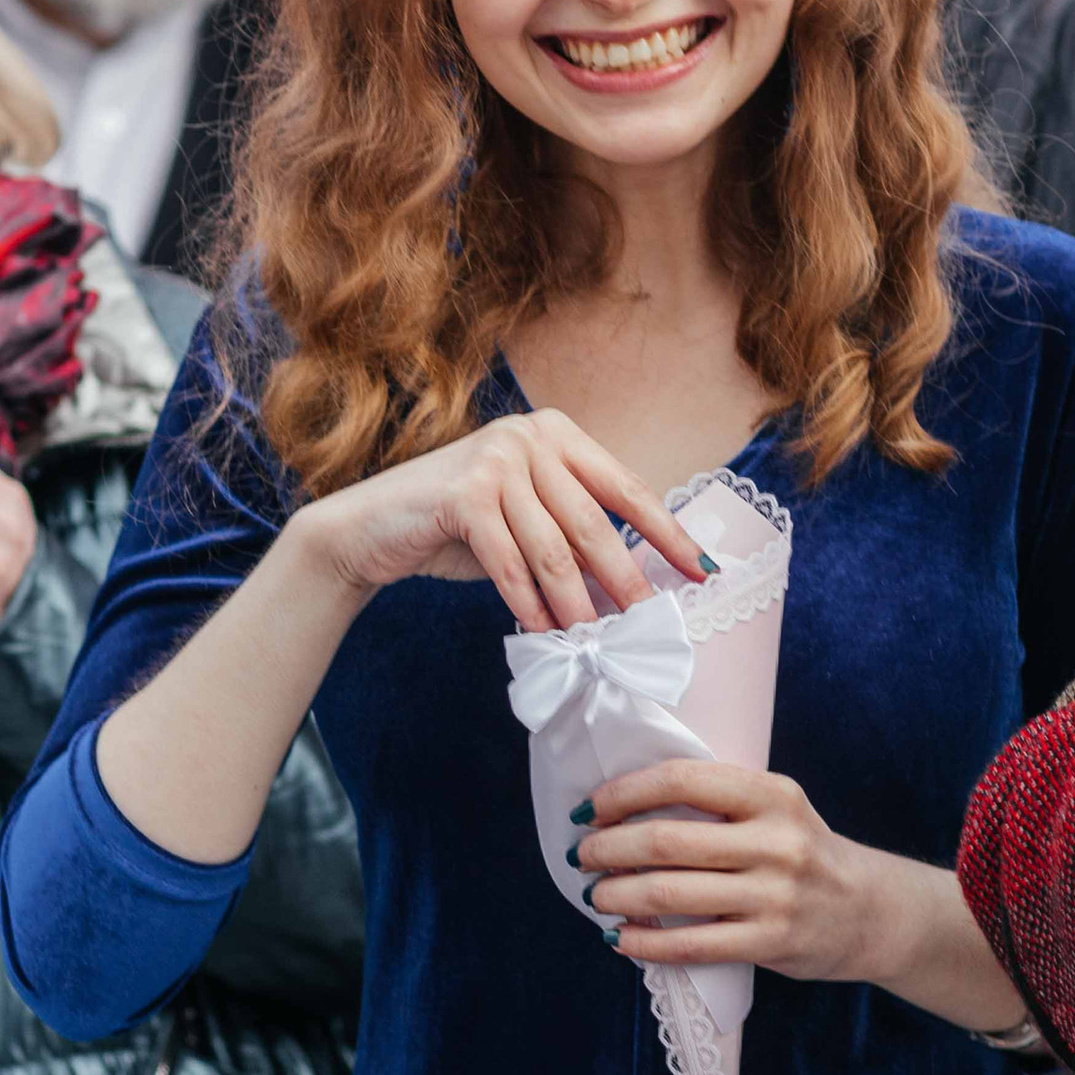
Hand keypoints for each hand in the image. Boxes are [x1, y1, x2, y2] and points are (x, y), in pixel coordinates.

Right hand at [294, 408, 711, 633]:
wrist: (373, 526)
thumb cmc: (459, 527)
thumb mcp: (526, 519)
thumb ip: (572, 534)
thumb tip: (633, 587)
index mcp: (558, 434)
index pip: (627, 488)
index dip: (667, 534)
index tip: (702, 571)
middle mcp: (530, 436)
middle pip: (594, 521)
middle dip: (625, 578)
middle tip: (647, 623)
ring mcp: (495, 459)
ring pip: (553, 548)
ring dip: (576, 602)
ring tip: (594, 640)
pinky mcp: (462, 493)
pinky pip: (510, 561)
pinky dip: (528, 602)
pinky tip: (541, 630)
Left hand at [574, 760, 912, 984]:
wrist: (870, 911)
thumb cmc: (803, 852)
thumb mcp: (775, 810)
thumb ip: (717, 803)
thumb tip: (623, 810)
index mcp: (771, 794)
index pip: (682, 780)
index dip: (624, 793)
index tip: (591, 808)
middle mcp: (776, 841)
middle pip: (667, 841)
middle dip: (609, 849)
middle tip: (582, 856)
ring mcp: (775, 895)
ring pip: (670, 894)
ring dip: (616, 895)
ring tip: (595, 896)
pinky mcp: (772, 943)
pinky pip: (691, 946)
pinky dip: (645, 943)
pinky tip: (620, 938)